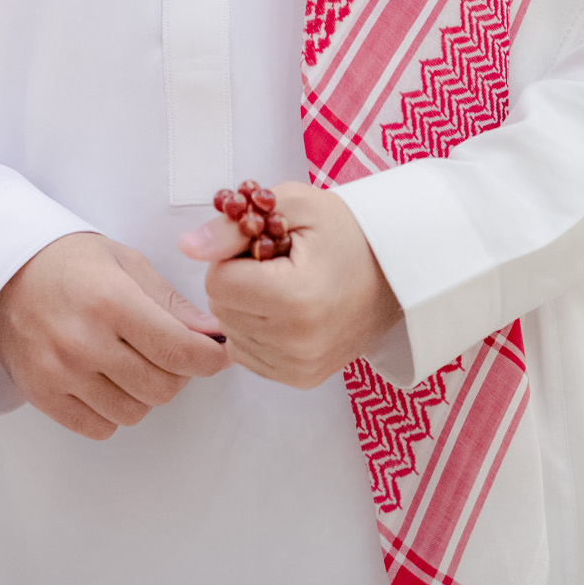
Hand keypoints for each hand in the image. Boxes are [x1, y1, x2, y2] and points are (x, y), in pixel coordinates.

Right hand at [0, 232, 229, 439]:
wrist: (2, 270)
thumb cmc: (67, 260)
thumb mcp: (125, 262)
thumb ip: (170, 302)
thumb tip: (211, 334)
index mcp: (111, 302)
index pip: (179, 351)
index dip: (209, 359)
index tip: (216, 354)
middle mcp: (84, 342)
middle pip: (161, 388)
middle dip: (179, 373)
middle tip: (171, 351)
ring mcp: (60, 374)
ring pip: (134, 413)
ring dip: (145, 393)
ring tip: (134, 363)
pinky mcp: (42, 396)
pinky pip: (99, 428)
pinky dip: (113, 411)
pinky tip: (107, 381)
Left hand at [179, 181, 400, 388]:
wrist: (394, 274)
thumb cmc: (346, 234)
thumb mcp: (294, 205)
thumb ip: (235, 223)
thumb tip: (188, 247)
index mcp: (296, 299)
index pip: (218, 281)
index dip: (233, 255)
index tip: (264, 245)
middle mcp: (297, 343)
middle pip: (221, 308)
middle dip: (237, 280)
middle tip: (277, 264)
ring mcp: (299, 367)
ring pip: (230, 333)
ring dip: (246, 306)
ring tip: (286, 285)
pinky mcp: (300, 379)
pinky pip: (247, 353)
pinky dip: (257, 329)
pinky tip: (287, 310)